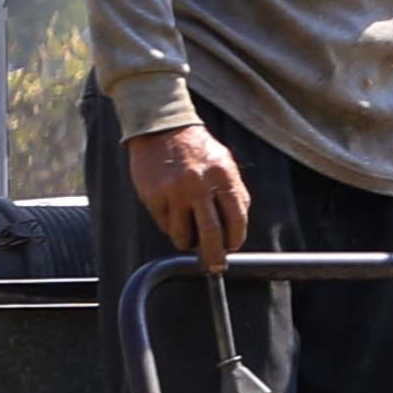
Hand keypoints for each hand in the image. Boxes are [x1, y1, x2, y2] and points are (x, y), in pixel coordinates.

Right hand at [126, 119, 251, 269]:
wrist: (161, 127)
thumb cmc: (195, 148)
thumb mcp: (224, 163)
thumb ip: (233, 192)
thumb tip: (237, 226)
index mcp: (223, 177)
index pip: (236, 220)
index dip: (235, 240)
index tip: (231, 247)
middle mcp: (199, 185)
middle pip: (211, 235)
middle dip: (214, 256)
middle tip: (214, 265)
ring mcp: (175, 192)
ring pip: (183, 235)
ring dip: (187, 241)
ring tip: (188, 231)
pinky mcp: (154, 196)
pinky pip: (164, 224)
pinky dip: (170, 224)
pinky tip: (172, 210)